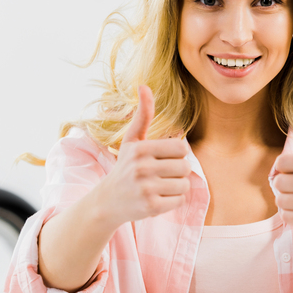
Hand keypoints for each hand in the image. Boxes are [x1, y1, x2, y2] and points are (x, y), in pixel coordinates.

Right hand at [97, 85, 190, 226]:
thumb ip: (143, 115)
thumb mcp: (132, 140)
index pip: (181, 148)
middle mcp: (142, 168)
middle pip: (185, 167)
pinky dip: (173, 201)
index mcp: (140, 149)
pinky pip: (179, 201)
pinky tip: (158, 198)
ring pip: (184, 185)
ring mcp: (146, 189)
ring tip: (160, 187)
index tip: (164, 159)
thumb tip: (144, 85)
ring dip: (177, 187)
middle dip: (178, 172)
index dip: (177, 154)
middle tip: (162, 175)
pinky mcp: (151, 207)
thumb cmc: (125, 167)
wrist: (107, 201)